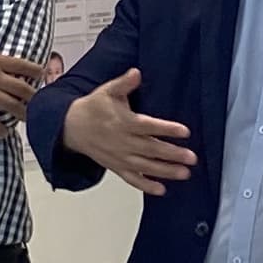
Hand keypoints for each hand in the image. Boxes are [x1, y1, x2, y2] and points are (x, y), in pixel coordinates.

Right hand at [0, 41, 51, 132]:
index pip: (21, 65)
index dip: (35, 70)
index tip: (43, 74)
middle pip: (22, 88)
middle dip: (35, 95)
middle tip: (41, 100)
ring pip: (13, 106)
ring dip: (24, 113)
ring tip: (30, 119)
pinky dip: (0, 129)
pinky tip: (4, 133)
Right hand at [60, 69, 195, 193]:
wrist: (72, 127)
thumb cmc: (93, 108)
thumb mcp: (107, 91)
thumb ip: (124, 83)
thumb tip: (136, 73)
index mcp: (123, 122)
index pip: (148, 126)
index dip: (166, 129)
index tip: (184, 131)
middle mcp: (123, 142)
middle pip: (151, 149)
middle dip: (172, 154)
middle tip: (191, 158)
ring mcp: (120, 157)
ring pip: (145, 166)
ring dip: (166, 171)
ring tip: (184, 173)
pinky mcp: (116, 167)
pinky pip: (132, 178)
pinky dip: (146, 185)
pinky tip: (161, 190)